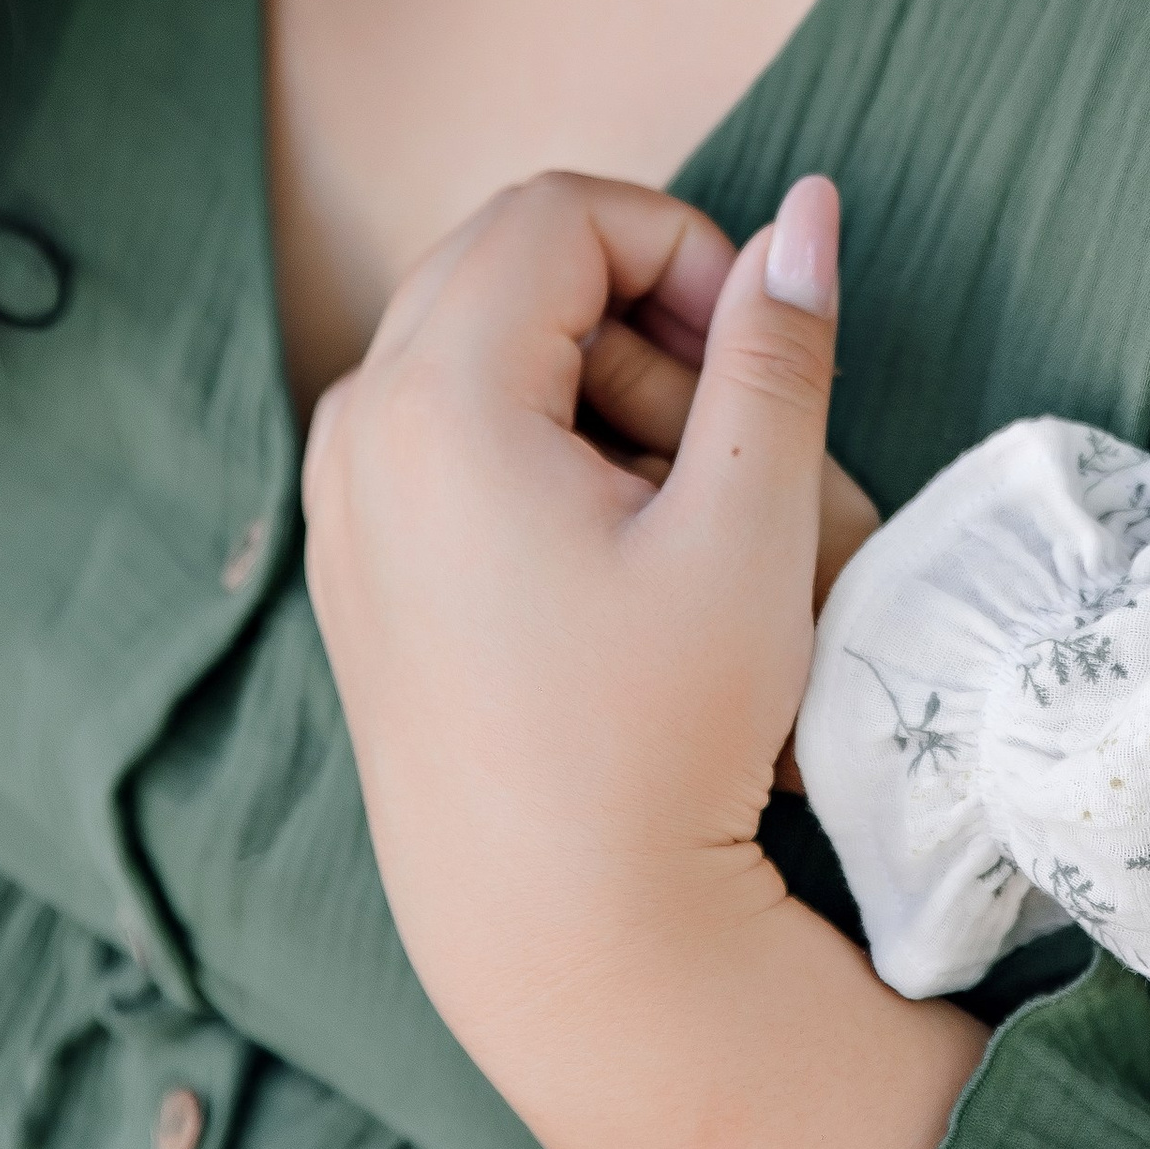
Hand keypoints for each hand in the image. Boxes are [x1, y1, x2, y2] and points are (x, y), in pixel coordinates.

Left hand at [306, 170, 831, 985]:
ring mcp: (340, 503)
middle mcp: (355, 431)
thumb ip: (775, 350)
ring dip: (603, 388)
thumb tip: (809, 209)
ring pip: (484, 350)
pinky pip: (450, 436)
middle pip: (511, 266)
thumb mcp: (746, 529)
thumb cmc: (660, 739)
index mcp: (432, 401)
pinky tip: (621, 561)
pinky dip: (547, 453)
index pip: (560, 214)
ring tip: (691, 512)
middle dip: (642, 314)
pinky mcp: (354, 567)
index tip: (759, 351)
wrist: (561, 939)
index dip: (682, 246)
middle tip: (735, 430)